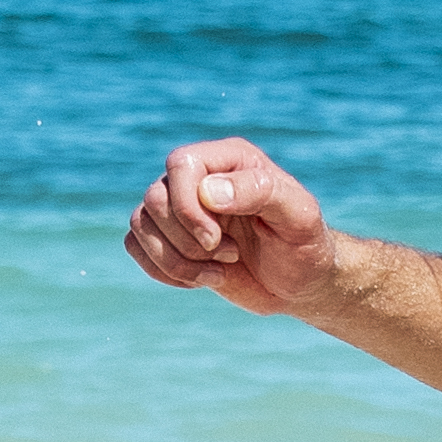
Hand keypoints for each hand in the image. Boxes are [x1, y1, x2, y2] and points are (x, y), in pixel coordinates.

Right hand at [125, 135, 337, 320]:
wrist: (300, 281)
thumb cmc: (305, 244)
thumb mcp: (298, 216)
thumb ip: (259, 192)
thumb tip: (208, 191)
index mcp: (230, 160)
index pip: (181, 164)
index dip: (188, 207)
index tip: (216, 240)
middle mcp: (200, 177)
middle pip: (155, 197)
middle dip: (187, 240)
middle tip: (230, 255)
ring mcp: (180, 207)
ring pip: (140, 222)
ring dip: (175, 260)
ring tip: (218, 271)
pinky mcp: (168, 237)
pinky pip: (135, 245)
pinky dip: (162, 270)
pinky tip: (201, 279)